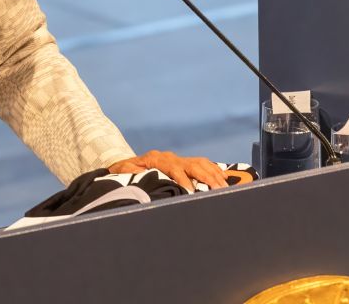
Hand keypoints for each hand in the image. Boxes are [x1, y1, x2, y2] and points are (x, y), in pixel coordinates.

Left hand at [108, 150, 232, 191]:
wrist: (127, 162)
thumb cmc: (125, 170)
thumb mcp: (124, 171)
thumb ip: (131, 172)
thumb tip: (139, 175)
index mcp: (158, 159)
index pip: (175, 169)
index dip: (184, 180)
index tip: (191, 191)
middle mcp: (171, 157)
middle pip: (192, 165)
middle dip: (206, 178)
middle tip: (217, 190)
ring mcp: (178, 158)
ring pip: (200, 163)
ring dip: (213, 174)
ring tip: (224, 186)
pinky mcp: (183, 161)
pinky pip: (202, 162)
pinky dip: (213, 170)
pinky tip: (223, 178)